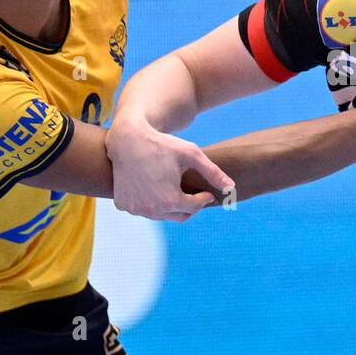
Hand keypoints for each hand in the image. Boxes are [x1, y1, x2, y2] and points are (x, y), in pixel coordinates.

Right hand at [105, 116, 234, 220]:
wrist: (128, 139)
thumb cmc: (162, 144)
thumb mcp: (191, 154)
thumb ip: (213, 172)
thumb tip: (232, 186)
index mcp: (171, 200)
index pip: (194, 207)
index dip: (203, 198)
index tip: (207, 193)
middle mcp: (152, 210)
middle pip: (179, 215)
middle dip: (189, 206)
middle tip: (194, 196)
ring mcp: (135, 209)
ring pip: (161, 215)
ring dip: (170, 206)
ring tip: (175, 191)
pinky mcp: (123, 205)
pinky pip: (143, 210)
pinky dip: (151, 203)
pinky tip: (156, 190)